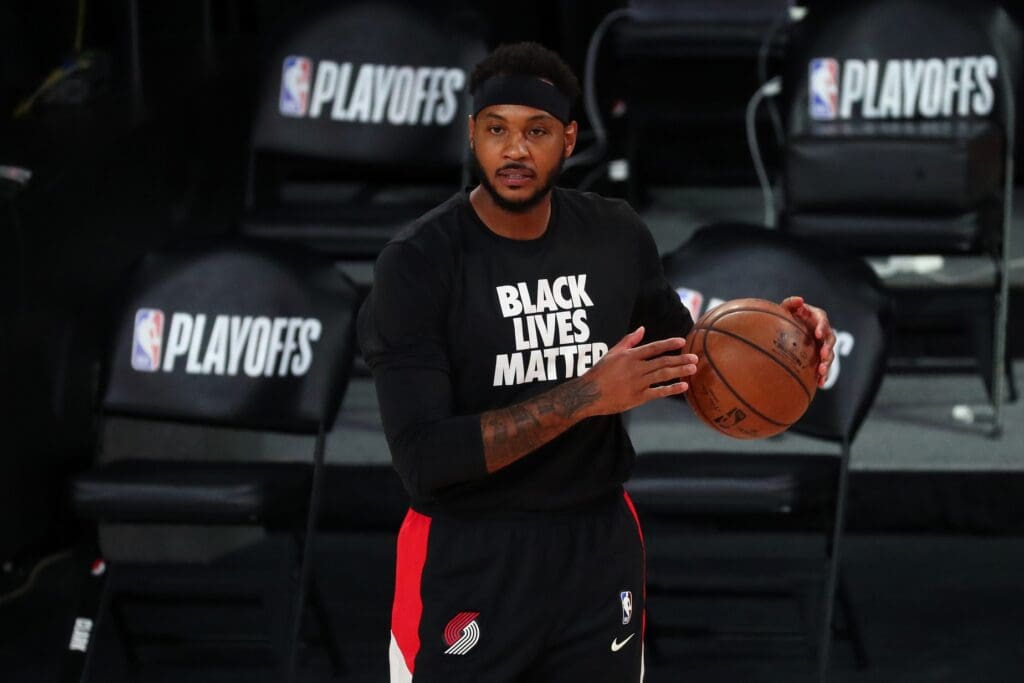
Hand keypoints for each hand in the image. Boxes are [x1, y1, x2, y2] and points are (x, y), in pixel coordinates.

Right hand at [582, 326, 698, 416]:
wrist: (589, 394)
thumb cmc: (599, 373)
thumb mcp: (612, 353)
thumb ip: (628, 340)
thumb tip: (642, 328)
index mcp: (630, 356)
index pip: (654, 347)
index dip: (669, 344)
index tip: (682, 341)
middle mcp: (635, 368)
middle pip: (662, 361)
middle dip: (680, 359)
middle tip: (695, 358)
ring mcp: (638, 383)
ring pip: (663, 375)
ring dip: (680, 371)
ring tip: (693, 369)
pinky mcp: (638, 397)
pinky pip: (658, 392)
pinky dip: (671, 388)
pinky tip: (683, 386)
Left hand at [781, 296, 835, 387]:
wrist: (786, 329)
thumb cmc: (787, 316)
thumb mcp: (787, 308)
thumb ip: (791, 303)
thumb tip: (800, 300)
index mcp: (817, 318)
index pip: (823, 321)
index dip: (822, 327)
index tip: (818, 334)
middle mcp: (823, 332)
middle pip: (830, 340)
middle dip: (828, 348)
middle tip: (823, 355)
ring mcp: (822, 345)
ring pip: (829, 355)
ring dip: (827, 364)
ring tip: (821, 372)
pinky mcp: (819, 356)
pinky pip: (824, 366)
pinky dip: (823, 375)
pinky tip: (820, 383)